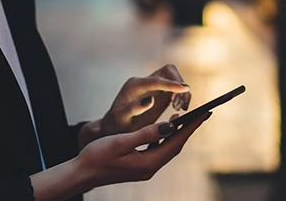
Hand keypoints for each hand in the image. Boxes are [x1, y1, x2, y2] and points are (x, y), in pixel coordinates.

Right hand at [30, 115, 208, 200]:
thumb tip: (169, 126)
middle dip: (189, 129)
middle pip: (175, 145)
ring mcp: (145, 167)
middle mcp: (150, 167)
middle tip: (203, 113)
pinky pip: (158, 149)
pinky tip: (165, 128)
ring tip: (188, 117)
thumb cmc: (97, 156)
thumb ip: (146, 134)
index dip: (191, 127)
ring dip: (178, 133)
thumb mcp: (121, 142)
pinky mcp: (139, 165)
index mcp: (148, 163)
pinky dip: (165, 137)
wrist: (81, 173)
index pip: (176, 141)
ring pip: (167, 148)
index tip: (204, 113)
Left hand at [102, 64, 190, 135]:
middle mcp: (144, 81)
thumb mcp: (121, 118)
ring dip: (181, 91)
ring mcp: (152, 85)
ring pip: (173, 77)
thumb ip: (134, 108)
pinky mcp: (158, 92)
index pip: (156, 80)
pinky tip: (179, 108)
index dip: (171, 84)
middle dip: (177, 85)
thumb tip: (150, 99)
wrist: (114, 126)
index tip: (185, 88)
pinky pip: (174, 87)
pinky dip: (181, 95)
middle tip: (178, 106)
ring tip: (180, 108)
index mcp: (134, 85)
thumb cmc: (116, 124)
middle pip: (168, 71)